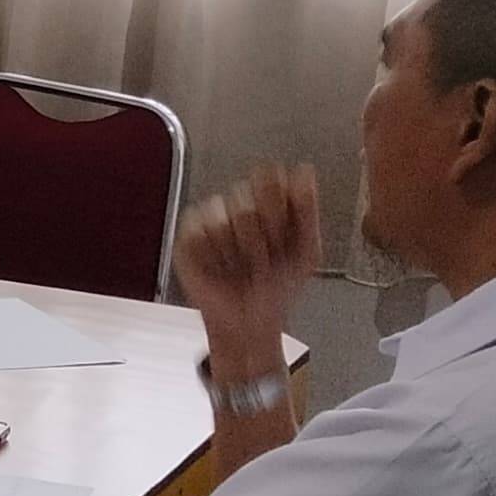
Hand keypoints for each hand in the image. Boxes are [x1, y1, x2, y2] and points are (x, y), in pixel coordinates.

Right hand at [176, 163, 320, 368]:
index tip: (284, 232)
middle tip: (266, 261)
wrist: (250, 323)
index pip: (269, 177)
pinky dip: (216, 260)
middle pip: (246, 201)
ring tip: (244, 271)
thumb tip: (303, 171)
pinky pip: (200, 236)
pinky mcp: (188, 238)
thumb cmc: (278, 289)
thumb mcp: (306, 252)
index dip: (278, 207)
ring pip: (223, 220)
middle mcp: (239, 206)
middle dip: (261, 239)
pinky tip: (222, 270)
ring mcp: (211, 221)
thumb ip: (307, 210)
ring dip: (239, 254)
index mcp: (269, 203)